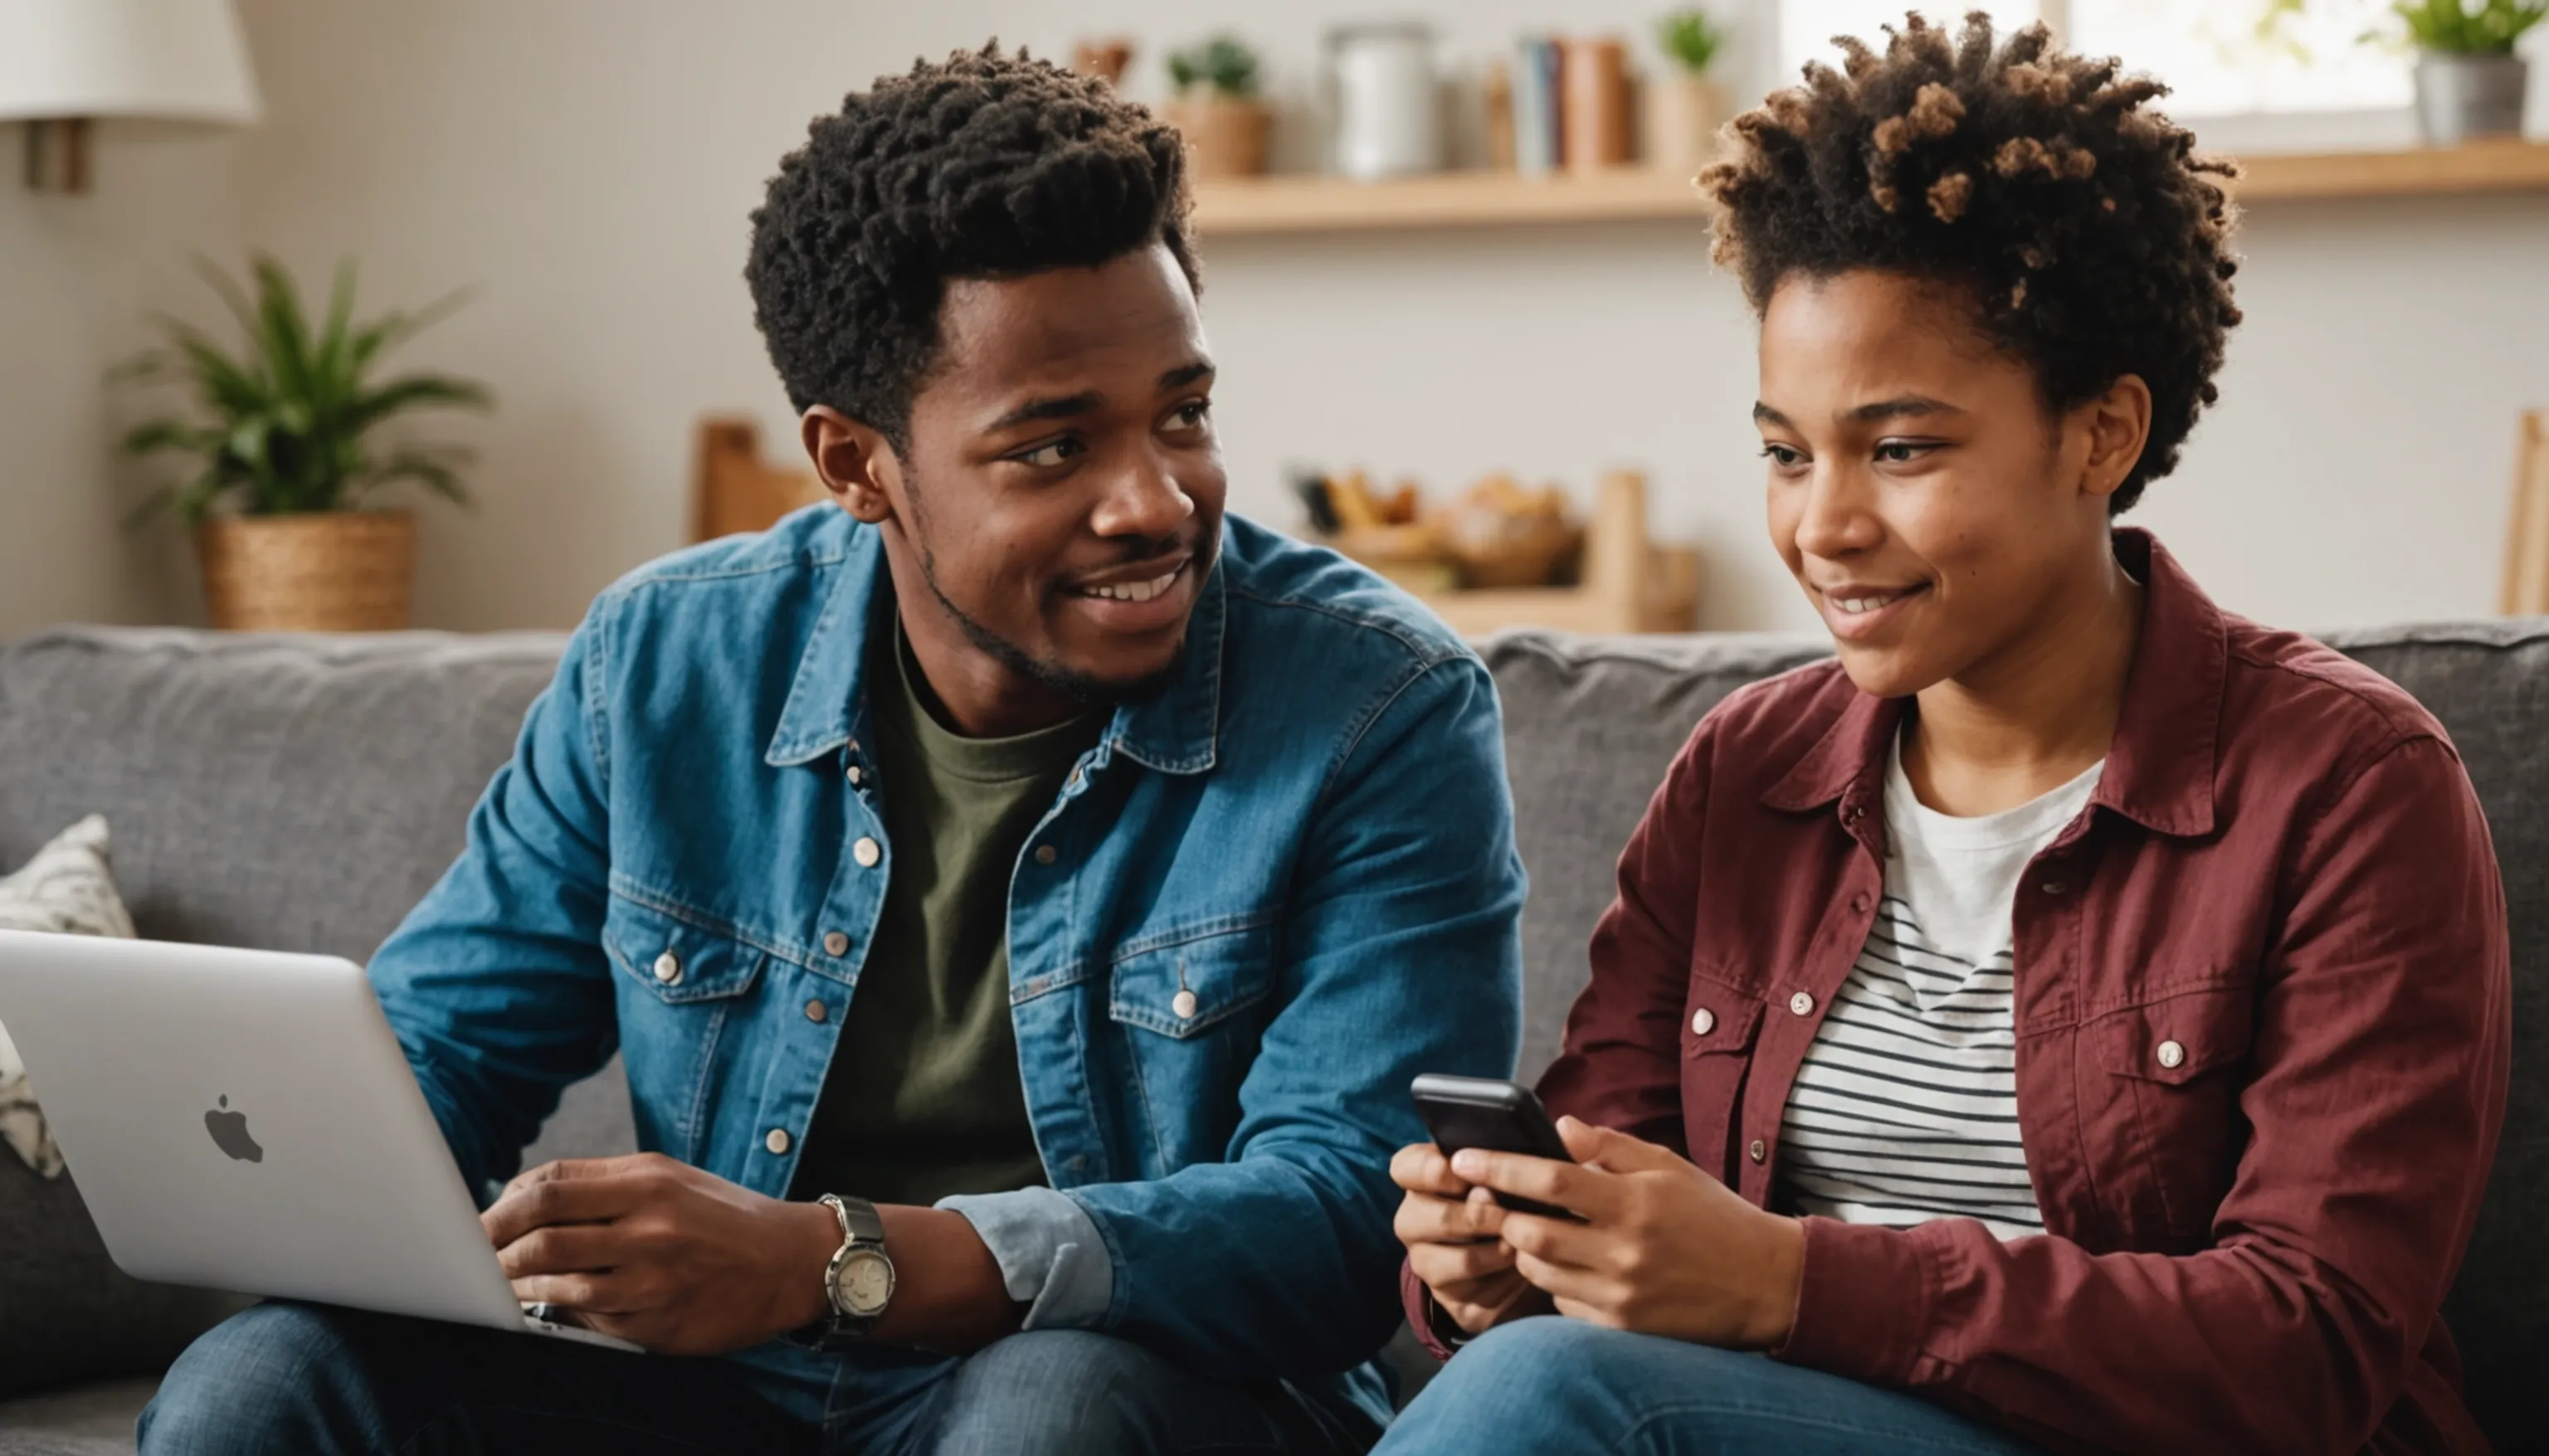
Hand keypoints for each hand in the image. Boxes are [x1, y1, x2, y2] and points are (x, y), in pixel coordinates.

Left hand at [484, 1154, 837, 1355]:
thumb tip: (523, 1195)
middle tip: (473, 1255)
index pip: (551, 1186)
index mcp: (650, 1182)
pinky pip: (586, 1317)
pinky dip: (557, 1309)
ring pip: (555, 1280)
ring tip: (501, 1281)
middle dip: (494, 1246)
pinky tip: (549, 1302)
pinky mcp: (653, 1323)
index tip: (482, 1218)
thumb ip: (602, 1183)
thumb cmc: (724, 1218)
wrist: (791, 1265)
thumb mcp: (672, 1179)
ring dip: (516, 1283)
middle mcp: (649, 1227)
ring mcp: (651, 1279)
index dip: (504, 1204)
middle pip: (542, 1232)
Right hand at [1390, 1142, 1552, 1336]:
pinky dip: (1497, 1281)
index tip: (1459, 1168)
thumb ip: (1550, 1146)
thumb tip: (1566, 1128)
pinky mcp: (1450, 1298)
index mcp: (1426, 1176)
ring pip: (1440, 1260)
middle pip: (1416, 1217)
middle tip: (1505, 1213)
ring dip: (1485, 1251)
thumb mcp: (1539, 1168)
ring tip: (1520, 1242)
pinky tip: (1521, 1268)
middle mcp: (1416, 1218)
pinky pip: (1465, 1293)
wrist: (1544, 1255)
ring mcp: (1427, 1261)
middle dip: (1468, 1215)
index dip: (1429, 1169)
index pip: (1405, 1166)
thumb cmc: (1532, 1197)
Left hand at [1448, 1117, 1803, 1348]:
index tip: (1463, 1156)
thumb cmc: (1713, 1216)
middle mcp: (1624, 1252)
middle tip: (1499, 1202)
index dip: (1499, 1167)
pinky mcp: (1623, 1329)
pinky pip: (1564, 1304)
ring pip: (1540, 1272)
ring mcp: (1621, 1295)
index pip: (1549, 1180)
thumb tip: (1557, 1126)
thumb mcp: (1669, 1167)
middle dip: (1505, 1216)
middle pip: (1531, 1234)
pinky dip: (1555, 1282)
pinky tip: (1572, 1265)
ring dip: (1526, 1250)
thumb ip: (1609, 1146)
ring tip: (1538, 1230)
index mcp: (1634, 1202)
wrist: (1766, 1285)